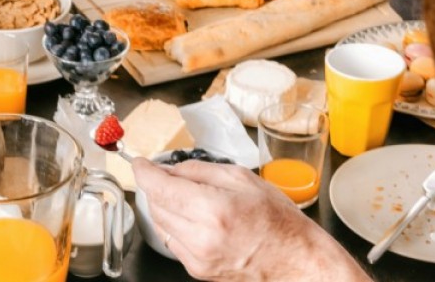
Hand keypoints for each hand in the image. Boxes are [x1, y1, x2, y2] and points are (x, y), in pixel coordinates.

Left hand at [132, 159, 369, 280]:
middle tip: (171, 177)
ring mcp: (196, 257)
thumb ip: (198, 171)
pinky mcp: (196, 269)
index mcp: (213, 209)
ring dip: (166, 206)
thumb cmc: (278, 221)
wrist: (295, 262)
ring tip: (191, 198)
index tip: (140, 164)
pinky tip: (197, 220)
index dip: (144, 172)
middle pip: (156, 204)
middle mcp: (201, 236)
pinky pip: (172, 240)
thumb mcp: (242, 179)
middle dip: (158, 187)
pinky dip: (176, 226)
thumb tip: (168, 168)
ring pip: (160, 223)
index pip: (159, 187)